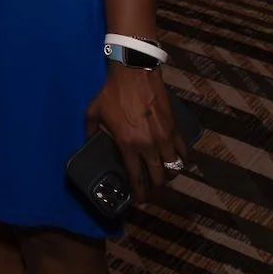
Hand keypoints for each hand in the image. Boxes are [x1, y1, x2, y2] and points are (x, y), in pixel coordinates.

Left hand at [85, 65, 184, 205]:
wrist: (134, 73)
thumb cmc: (112, 92)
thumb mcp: (94, 112)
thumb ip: (91, 129)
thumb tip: (89, 138)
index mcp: (128, 145)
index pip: (136, 176)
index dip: (138, 192)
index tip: (140, 200)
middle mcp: (149, 145)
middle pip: (159, 176)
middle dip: (155, 185)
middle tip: (151, 187)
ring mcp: (165, 137)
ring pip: (173, 165)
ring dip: (169, 173)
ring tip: (164, 174)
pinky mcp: (174, 126)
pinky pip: (183, 149)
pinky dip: (181, 157)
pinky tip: (178, 159)